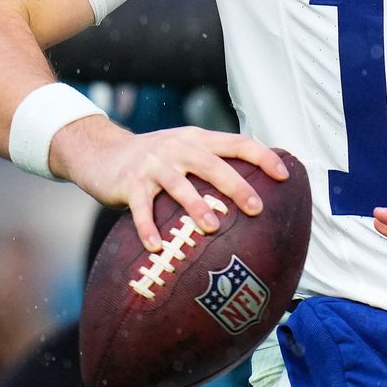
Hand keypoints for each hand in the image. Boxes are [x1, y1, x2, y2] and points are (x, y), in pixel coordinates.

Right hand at [52, 121, 289, 252]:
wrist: (103, 152)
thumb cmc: (155, 159)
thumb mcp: (184, 150)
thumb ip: (213, 162)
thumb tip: (255, 190)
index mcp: (197, 139)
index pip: (237, 142)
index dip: (262, 156)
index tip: (284, 175)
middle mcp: (177, 148)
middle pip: (212, 164)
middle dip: (236, 186)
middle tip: (256, 208)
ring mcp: (153, 165)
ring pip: (179, 185)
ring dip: (196, 206)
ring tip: (212, 228)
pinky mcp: (130, 183)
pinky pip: (141, 208)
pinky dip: (147, 227)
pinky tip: (156, 247)